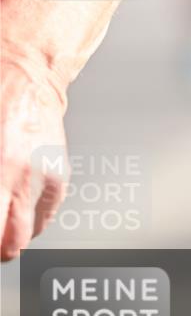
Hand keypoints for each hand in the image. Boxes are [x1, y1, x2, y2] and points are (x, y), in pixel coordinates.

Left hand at [0, 61, 68, 259]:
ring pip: (26, 233)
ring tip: (5, 238)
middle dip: (0, 246)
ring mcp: (44, 175)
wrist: (26, 69)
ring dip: (12, 240)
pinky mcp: (59, 171)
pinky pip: (48, 210)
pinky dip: (36, 219)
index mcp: (3, 166)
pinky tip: (25, 218)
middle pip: (11, 240)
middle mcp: (24, 175)